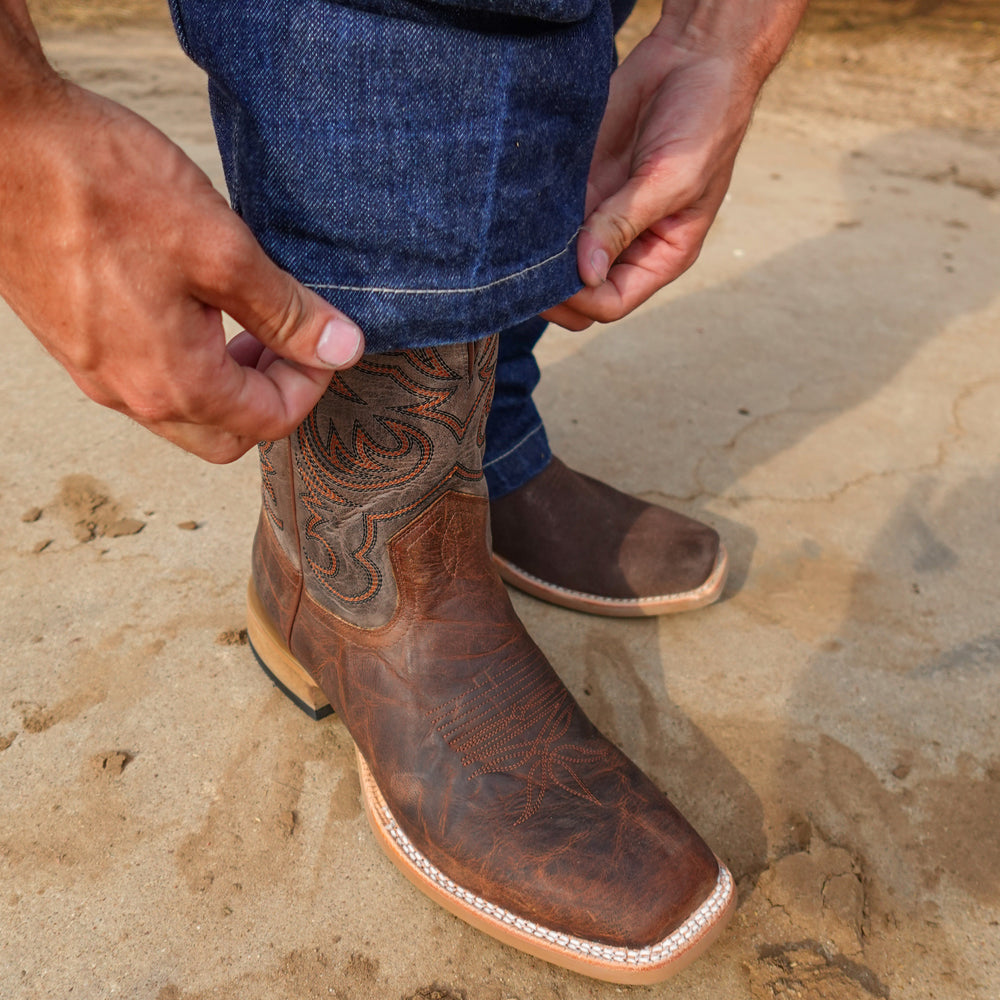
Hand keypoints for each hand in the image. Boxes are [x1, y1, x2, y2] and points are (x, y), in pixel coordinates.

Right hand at [0, 79, 363, 462]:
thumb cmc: (103, 188)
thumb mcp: (222, 250)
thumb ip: (286, 311)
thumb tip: (342, 348)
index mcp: (175, 383)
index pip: (270, 422)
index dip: (312, 385)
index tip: (325, 339)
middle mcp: (130, 394)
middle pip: (227, 433)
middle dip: (271, 394)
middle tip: (287, 339)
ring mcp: (95, 371)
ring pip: (185, 410)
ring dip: (229, 378)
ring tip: (244, 315)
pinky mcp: (74, 342)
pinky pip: (145, 378)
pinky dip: (187, 360)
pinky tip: (193, 303)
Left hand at [543, 0, 804, 329]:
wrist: (694, 55)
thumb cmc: (705, 120)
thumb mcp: (672, 179)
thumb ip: (625, 224)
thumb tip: (587, 273)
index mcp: (661, 255)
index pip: (612, 302)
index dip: (582, 299)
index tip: (556, 278)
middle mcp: (627, 244)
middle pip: (579, 291)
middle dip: (552, 288)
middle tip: (522, 268)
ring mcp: (600, 214)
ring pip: (556, 257)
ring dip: (536, 254)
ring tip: (514, 241)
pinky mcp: (580, 183)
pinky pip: (547, 216)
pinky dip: (530, 220)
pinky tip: (517, 211)